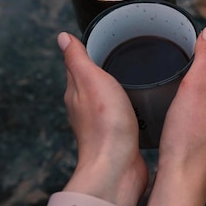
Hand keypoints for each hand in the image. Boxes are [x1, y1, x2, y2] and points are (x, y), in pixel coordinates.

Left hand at [56, 32, 147, 205]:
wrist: (118, 167)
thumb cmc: (106, 125)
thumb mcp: (92, 81)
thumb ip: (78, 59)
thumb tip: (62, 37)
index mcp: (75, 93)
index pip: (77, 65)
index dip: (89, 50)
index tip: (106, 38)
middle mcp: (85, 109)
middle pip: (93, 82)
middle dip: (106, 68)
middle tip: (127, 53)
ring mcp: (102, 124)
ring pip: (108, 99)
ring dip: (119, 88)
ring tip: (138, 76)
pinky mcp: (119, 137)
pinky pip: (123, 115)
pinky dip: (130, 106)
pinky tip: (142, 104)